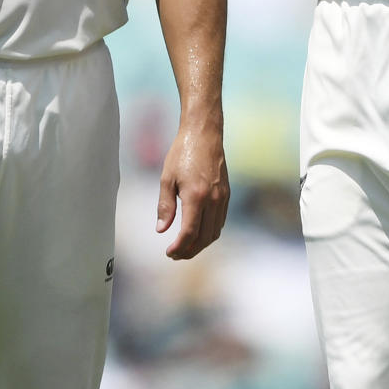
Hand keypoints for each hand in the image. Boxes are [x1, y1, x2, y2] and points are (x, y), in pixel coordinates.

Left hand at [156, 120, 228, 259]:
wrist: (204, 134)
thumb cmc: (182, 153)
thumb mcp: (167, 178)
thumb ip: (165, 206)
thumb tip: (161, 230)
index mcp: (195, 196)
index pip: (189, 233)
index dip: (179, 247)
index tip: (169, 252)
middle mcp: (212, 200)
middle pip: (204, 238)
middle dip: (189, 251)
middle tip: (175, 254)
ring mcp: (222, 198)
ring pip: (215, 232)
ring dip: (201, 244)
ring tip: (186, 247)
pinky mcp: (226, 194)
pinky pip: (220, 221)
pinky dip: (210, 232)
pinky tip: (199, 232)